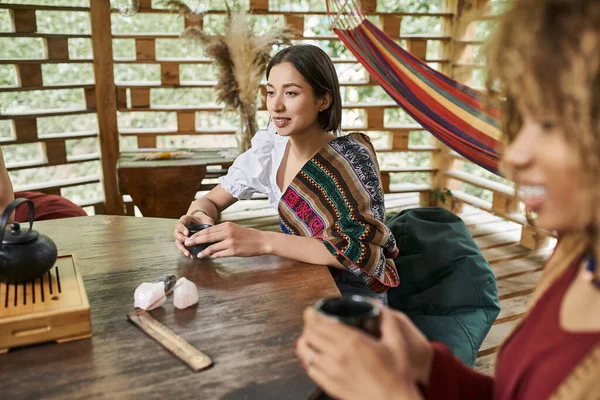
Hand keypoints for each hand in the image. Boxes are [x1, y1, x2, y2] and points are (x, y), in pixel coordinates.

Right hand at [174, 214, 214, 257]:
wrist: (202, 222)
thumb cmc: (203, 220)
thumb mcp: (206, 219)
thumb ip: (208, 223)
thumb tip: (212, 230)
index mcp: (184, 220)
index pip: (179, 224)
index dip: (182, 228)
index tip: (187, 233)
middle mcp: (180, 228)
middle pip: (176, 234)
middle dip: (181, 239)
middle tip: (187, 243)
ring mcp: (180, 235)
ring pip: (178, 242)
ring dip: (182, 248)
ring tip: (188, 253)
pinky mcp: (183, 242)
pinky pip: (182, 247)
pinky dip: (185, 251)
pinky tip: (190, 255)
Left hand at [184, 221, 268, 258]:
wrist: (262, 241)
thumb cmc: (249, 236)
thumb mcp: (235, 229)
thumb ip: (223, 231)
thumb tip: (211, 237)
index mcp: (227, 225)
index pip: (208, 229)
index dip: (198, 234)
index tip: (190, 237)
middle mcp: (227, 232)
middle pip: (207, 236)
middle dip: (195, 240)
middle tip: (187, 244)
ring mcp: (230, 242)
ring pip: (211, 247)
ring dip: (203, 251)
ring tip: (197, 254)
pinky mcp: (233, 251)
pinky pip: (219, 254)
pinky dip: (213, 255)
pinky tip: (209, 257)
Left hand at [296, 306, 432, 399]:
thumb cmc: (398, 376)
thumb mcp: (397, 342)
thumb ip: (387, 320)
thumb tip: (377, 305)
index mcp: (352, 342)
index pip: (319, 323)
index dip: (311, 314)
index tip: (311, 311)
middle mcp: (338, 356)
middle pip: (310, 335)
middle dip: (308, 326)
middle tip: (312, 322)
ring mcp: (332, 372)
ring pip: (306, 353)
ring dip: (305, 342)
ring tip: (309, 338)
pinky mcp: (330, 386)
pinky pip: (310, 370)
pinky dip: (309, 361)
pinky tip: (314, 357)